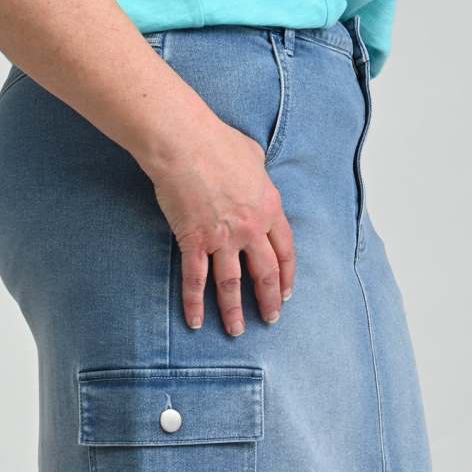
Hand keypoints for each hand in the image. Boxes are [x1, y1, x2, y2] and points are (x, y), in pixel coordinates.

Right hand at [145, 119, 295, 335]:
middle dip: (269, 300)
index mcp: (269, 207)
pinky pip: (195, 279)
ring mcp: (222, 237)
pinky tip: (195, 322)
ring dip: (234, 311)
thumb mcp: (253, 154)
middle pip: (265, 273)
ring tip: (236, 331)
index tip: (286, 292)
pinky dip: (194, 303)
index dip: (287, 275)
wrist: (184, 141)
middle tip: (270, 320)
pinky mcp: (194, 241)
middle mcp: (250, 228)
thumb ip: (259, 173)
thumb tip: (257, 172)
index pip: (285, 251)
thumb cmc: (217, 140)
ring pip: (231, 284)